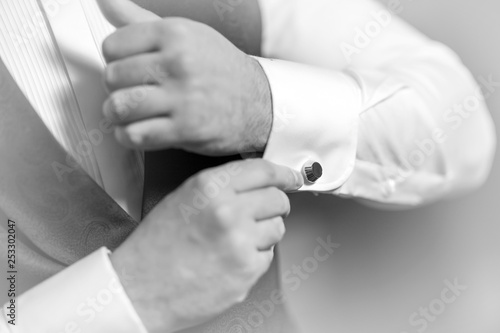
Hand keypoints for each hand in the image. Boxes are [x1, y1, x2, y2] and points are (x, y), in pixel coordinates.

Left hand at [98, 0, 272, 155]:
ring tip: (130, 113)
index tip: (129, 69)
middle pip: (112, 77)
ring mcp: (184, 98)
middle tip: (132, 92)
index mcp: (175, 33)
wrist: (259, 102)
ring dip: (118, 115)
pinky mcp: (187, 129)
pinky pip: (135, 135)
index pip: (112, 46)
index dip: (115, 61)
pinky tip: (139, 130)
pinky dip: (129, 136)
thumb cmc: (219, 68)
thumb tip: (104, 1)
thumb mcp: (186, 34)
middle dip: (117, 89)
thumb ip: (140, 20)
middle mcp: (179, 62)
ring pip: (119, 107)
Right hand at [110, 159, 302, 331]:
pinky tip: (230, 260)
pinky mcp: (246, 270)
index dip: (284, 174)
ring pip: (278, 227)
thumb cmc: (156, 247)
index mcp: (209, 187)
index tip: (293, 178)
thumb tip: (258, 184)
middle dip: (273, 206)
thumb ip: (222, 187)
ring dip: (264, 233)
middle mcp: (227, 210)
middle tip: (259, 215)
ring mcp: (240, 242)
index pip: (263, 170)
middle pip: (278, 199)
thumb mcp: (184, 199)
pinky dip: (255, 257)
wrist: (139, 289)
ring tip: (234, 241)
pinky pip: (267, 255)